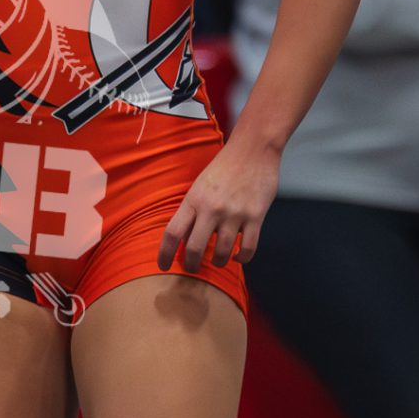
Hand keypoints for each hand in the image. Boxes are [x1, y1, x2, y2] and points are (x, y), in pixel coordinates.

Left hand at [158, 132, 280, 273]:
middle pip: (194, 248)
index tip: (163, 266)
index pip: (173, 233)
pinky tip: (239, 256)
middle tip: (192, 268)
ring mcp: (234, 214)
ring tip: (219, 261)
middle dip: (191, 264)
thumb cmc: (225, 166)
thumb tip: (185, 236)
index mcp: (194, 199)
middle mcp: (212, 208)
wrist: (254, 149)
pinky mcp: (255, 216)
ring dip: (219, 262)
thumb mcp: (200, 185)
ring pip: (223, 253)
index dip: (164, 254)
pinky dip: (242, 258)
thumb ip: (193, 209)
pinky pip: (248, 248)